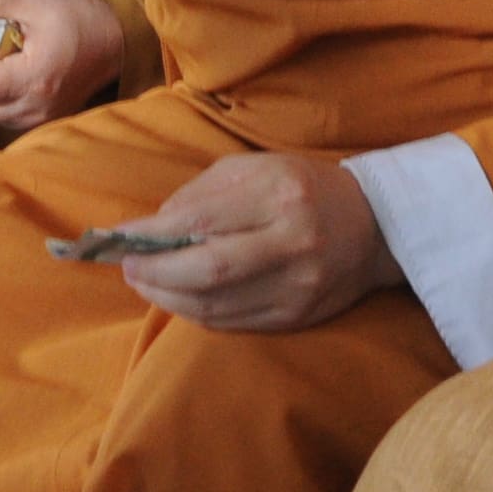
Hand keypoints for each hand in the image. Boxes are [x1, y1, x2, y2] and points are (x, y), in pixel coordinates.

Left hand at [108, 152, 398, 334]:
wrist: (375, 226)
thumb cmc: (303, 189)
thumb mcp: (255, 169)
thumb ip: (200, 194)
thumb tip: (149, 227)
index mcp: (280, 196)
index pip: (200, 221)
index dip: (151, 234)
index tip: (117, 237)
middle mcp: (293, 243)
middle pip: (206, 271)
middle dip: (155, 272)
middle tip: (128, 267)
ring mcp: (298, 286)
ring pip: (215, 304)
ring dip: (168, 296)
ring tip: (145, 282)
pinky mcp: (297, 316)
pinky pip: (232, 322)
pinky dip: (196, 311)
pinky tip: (179, 297)